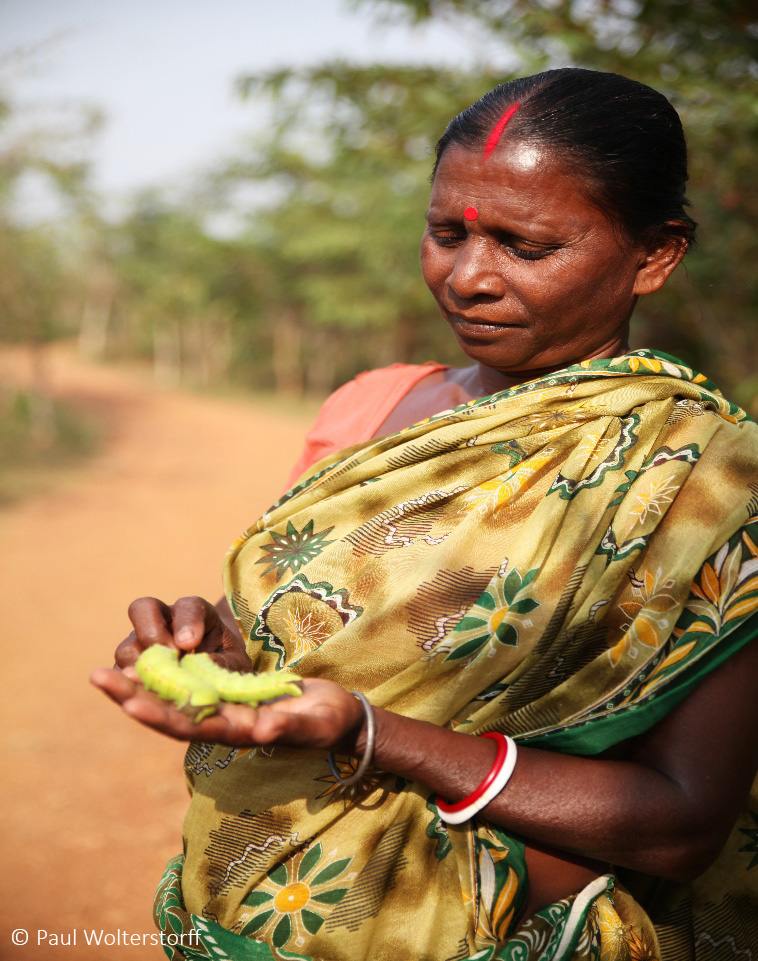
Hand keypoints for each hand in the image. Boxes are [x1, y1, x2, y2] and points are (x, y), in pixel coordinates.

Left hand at [89, 670, 365, 750]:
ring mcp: (225, 708)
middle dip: (133, 696)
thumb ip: (288, 727)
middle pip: (170, 713)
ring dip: (140, 686)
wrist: (338, 719)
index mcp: (239, 732)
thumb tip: (261, 730)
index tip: (130, 703)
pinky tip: (142, 664)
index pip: (192, 725)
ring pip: (174, 699)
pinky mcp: (231, 693)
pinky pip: (190, 686)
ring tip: (104, 671)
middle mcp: (224, 722)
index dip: (161, 715)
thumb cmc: (329, 722)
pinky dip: (164, 676)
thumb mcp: (314, 724)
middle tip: (96, 677)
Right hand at [114, 595, 249, 673]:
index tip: (189, 642)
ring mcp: (141, 643)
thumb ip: (224, 663)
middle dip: (152, 632)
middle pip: (143, 608)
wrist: (214, 675)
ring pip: (127, 645)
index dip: (187, 621)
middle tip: (169, 656)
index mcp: (195, 612)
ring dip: (139, 664)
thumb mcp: (234, 663)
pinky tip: (146, 695)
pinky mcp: (129, 669)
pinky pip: (119, 674)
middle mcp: (163, 621)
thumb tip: (202, 666)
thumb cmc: (227, 662)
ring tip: (158, 682)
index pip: (188, 606)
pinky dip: (129, 684)